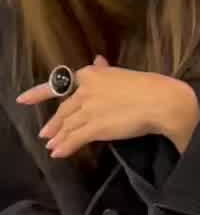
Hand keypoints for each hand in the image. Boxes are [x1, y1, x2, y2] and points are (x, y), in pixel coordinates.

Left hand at [17, 58, 199, 159]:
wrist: (160, 101)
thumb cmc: (149, 87)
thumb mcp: (122, 74)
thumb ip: (106, 71)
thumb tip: (98, 60)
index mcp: (91, 74)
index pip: (60, 83)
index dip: (39, 92)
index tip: (24, 98)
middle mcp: (85, 90)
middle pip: (64, 109)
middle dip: (53, 123)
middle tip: (44, 133)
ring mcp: (88, 108)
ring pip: (67, 125)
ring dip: (58, 137)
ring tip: (51, 147)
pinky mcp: (95, 126)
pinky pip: (75, 138)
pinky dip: (65, 146)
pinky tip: (58, 153)